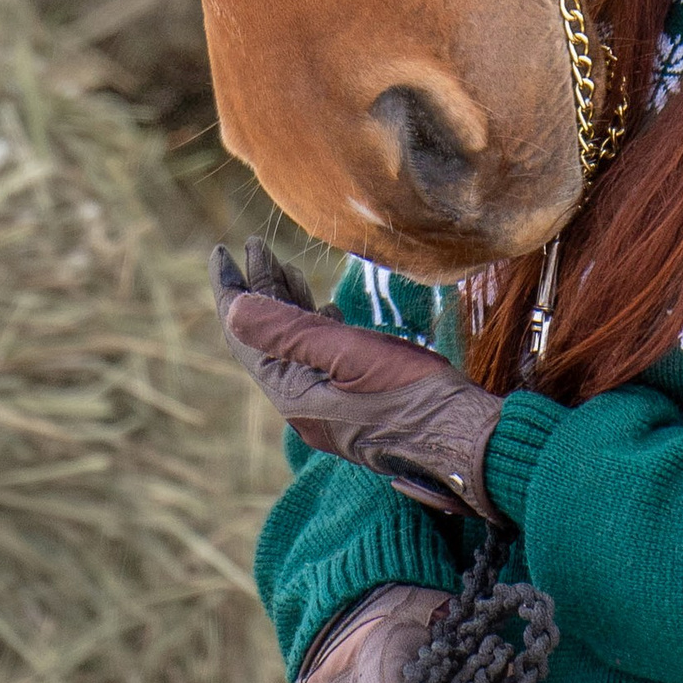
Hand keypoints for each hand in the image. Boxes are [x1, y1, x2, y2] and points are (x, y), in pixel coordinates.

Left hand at [211, 241, 505, 518]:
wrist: (461, 437)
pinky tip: (326, 308)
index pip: (243, 334)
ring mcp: (327, 404)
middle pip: (266, 338)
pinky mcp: (353, 402)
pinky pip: (319, 358)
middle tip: (256, 245)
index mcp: (292, 393)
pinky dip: (314, 326)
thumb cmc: (407, 394)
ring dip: (286, 305)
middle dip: (259, 289)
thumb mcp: (344, 353)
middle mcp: (302, 402)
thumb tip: (233, 308)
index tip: (221, 250)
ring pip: (294, 346)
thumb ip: (287, 331)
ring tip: (283, 266)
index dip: (230, 289)